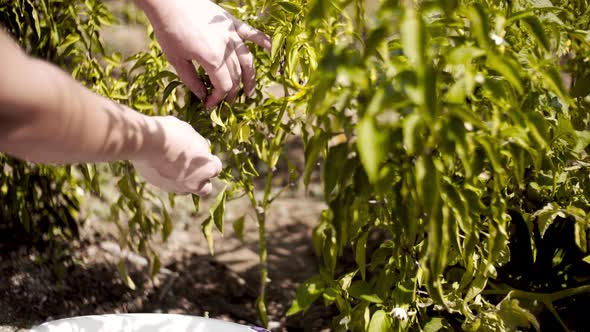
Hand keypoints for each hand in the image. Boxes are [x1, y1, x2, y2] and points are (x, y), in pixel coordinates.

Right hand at [133, 116, 221, 195]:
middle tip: (193, 167)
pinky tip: (162, 166)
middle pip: (205, 188)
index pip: (216, 168)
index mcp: (208, 167)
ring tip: (175, 166)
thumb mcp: (190, 132)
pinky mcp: (162, 188)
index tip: (203, 153)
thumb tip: (201, 146)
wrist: (145, 143)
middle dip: (201, 180)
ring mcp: (179, 187)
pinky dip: (168, 179)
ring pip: (186, 190)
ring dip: (184, 181)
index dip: (210, 160)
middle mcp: (196, 182)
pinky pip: (169, 186)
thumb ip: (198, 143)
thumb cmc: (172, 134)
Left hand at [137, 0, 271, 107]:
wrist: (168, 1)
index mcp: (213, 60)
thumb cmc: (168, 30)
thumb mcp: (176, 60)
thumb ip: (192, 81)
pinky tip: (271, 49)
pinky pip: (252, 33)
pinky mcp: (231, 22)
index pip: (224, 87)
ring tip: (249, 91)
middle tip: (227, 102)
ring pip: (247, 60)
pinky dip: (263, 41)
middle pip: (236, 76)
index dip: (218, 99)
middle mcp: (227, 49)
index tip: (208, 105)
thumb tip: (202, 96)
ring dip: (250, 78)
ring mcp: (232, 34)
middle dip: (232, 92)